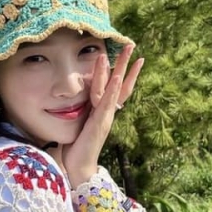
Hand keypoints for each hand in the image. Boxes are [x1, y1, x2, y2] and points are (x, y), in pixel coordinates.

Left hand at [62, 44, 143, 186]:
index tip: (134, 58)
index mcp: (104, 111)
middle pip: (121, 83)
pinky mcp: (100, 122)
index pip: (118, 88)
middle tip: (132, 45)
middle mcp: (108, 112)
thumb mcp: (81, 123)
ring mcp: (105, 116)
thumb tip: (79, 100)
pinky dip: (112, 89)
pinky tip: (116, 77)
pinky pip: (107, 102)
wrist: (79, 167)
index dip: (126, 73)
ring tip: (124, 53)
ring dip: (119, 69)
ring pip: (114, 89)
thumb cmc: (78, 147)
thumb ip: (84, 111)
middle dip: (125, 64)